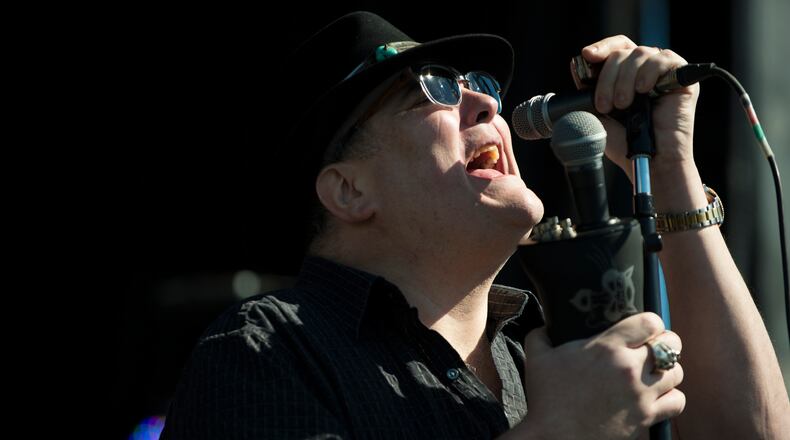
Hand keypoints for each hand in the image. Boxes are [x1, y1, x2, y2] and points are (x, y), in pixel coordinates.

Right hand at [522, 312, 684, 439]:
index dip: (650, 322)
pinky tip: (658, 395)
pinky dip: (672, 396)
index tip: (643, 327)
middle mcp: (629, 368)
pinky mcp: (646, 417)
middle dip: (665, 341)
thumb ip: (540, 335)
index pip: (650, 322)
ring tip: (655, 371)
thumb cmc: (545, 398)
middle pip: (671, 344)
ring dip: (668, 369)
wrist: (554, 438)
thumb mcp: (537, 357)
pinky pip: (677, 401)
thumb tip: (542, 326)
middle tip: (654, 346)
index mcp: (606, 347)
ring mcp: (641, 394)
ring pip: (677, 372)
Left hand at [576, 35, 699, 181]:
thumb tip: (576, 64)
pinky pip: (664, 58)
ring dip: (625, 80)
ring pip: (639, 53)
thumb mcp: (598, 114)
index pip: (614, 48)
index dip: (600, 48)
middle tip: (605, 105)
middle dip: (608, 77)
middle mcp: (644, 70)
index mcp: (625, 75)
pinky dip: (649, 72)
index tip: (586, 56)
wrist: (649, 160)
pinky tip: (644, 91)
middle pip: (622, 52)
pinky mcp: (682, 76)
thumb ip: (588, 90)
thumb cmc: (625, 142)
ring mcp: (663, 72)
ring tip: (624, 105)